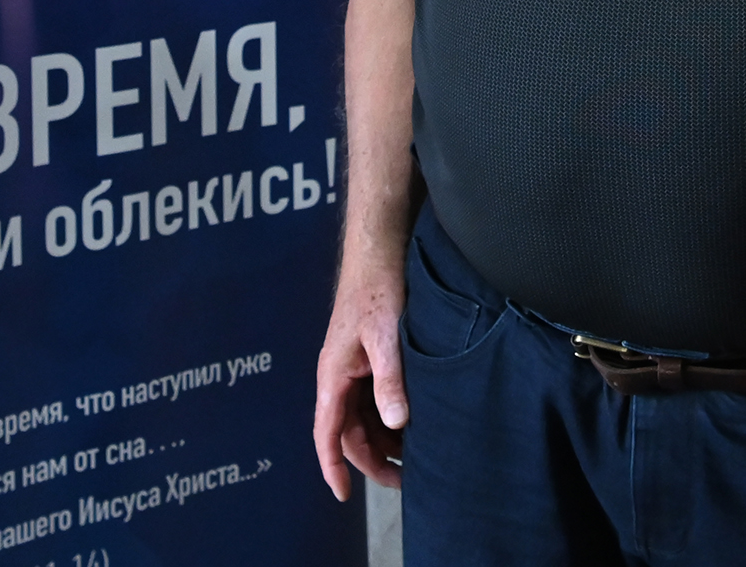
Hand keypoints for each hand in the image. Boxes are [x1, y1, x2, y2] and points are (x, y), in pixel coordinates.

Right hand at [312, 255, 408, 499]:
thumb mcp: (386, 335)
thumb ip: (390, 379)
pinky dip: (393, 417)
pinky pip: (377, 399)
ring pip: (366, 418)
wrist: (380, 248)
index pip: (327, 434)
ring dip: (386, 440)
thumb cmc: (378, 286)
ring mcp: (355, 369)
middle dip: (373, 460)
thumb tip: (396, 423)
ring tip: (418, 458)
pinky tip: (416, 426)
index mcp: (333, 375)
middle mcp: (340, 377)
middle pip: (351, 433)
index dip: (333, 468)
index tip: (344, 497)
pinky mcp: (371, 359)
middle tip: (406, 481)